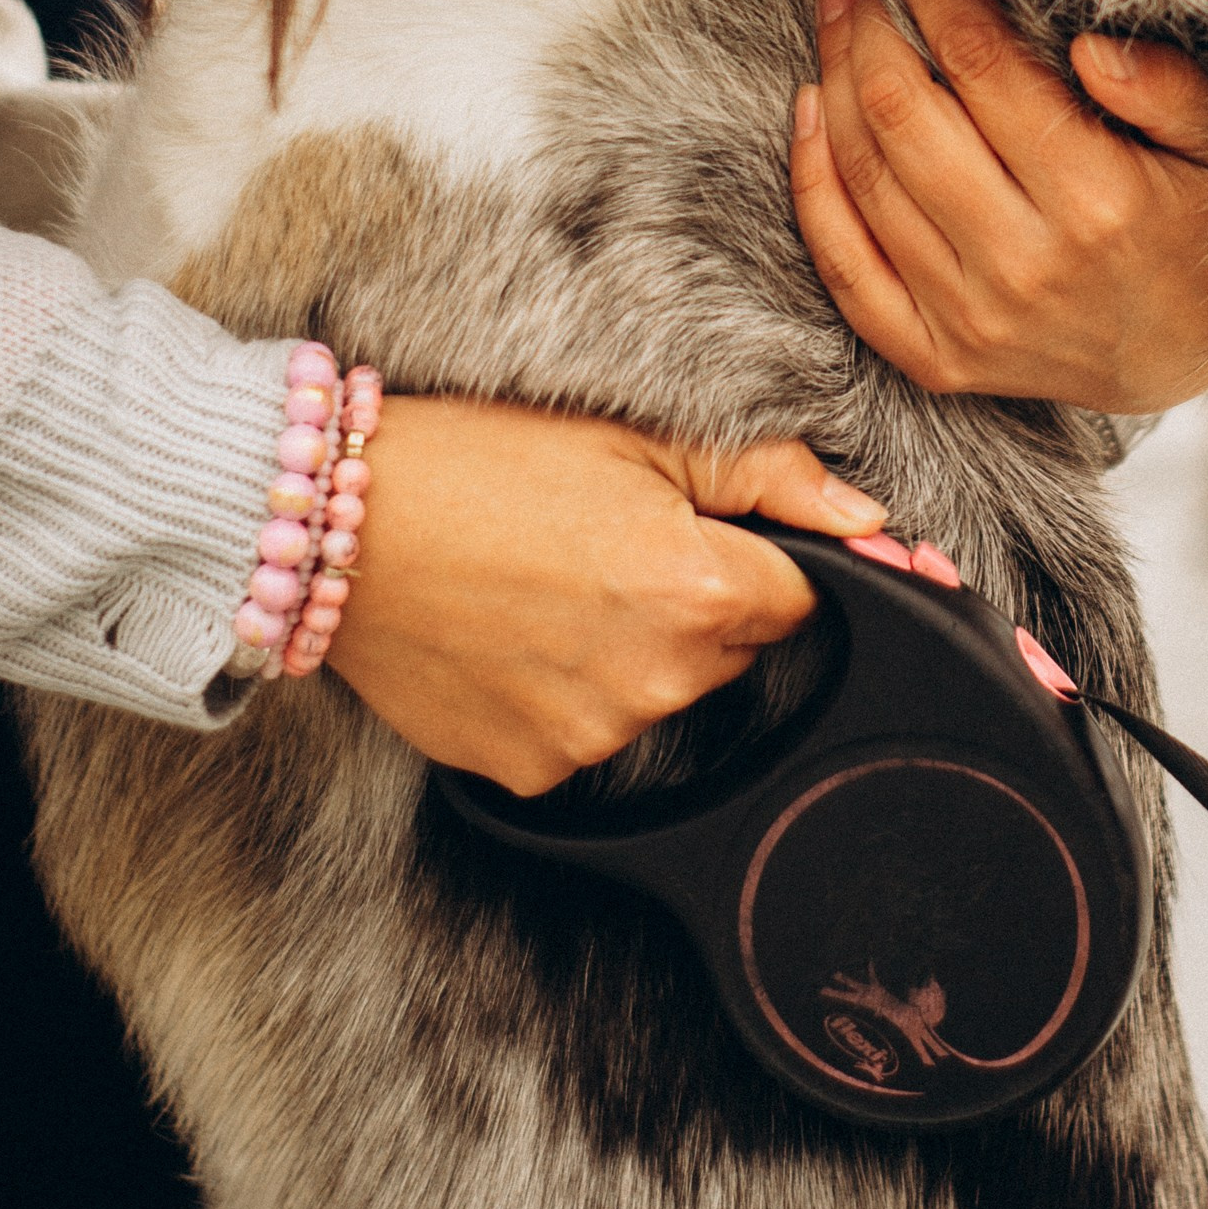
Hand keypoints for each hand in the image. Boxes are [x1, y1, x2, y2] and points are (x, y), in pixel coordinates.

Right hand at [329, 400, 883, 794]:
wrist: (337, 521)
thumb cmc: (483, 458)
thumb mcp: (635, 436)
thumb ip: (767, 479)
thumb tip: (871, 521)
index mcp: (696, 589)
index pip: (802, 598)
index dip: (760, 559)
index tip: (709, 535)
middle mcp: (655, 681)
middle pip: (731, 650)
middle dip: (697, 602)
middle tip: (608, 542)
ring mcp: (590, 738)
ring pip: (659, 695)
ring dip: (631, 650)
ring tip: (548, 582)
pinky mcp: (530, 772)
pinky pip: (586, 735)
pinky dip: (566, 692)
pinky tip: (513, 633)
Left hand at [789, 0, 1207, 411]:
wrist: (1185, 361)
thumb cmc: (1201, 232)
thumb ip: (1168, 89)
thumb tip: (1091, 46)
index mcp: (1095, 199)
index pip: (982, 62)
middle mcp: (1023, 263)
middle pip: (903, 113)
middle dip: (865, 25)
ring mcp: (971, 318)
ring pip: (865, 177)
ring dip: (833, 81)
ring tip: (835, 20)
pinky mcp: (935, 357)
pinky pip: (844, 267)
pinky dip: (812, 184)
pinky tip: (809, 114)